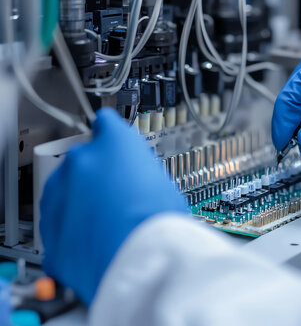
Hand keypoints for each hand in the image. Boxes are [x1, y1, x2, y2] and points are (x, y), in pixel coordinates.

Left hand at [40, 108, 188, 304]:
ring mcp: (59, 193)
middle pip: (84, 159)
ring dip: (81, 201)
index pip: (106, 122)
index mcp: (114, 143)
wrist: (142, 264)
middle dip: (97, 175)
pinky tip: (95, 242)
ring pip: (66, 190)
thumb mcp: (165, 185)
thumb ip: (142, 174)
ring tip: (108, 224)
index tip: (114, 144)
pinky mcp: (49, 226)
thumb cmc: (159, 224)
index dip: (112, 136)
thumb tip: (141, 184)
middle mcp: (81, 161)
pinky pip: (59, 223)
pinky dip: (71, 230)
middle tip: (118, 197)